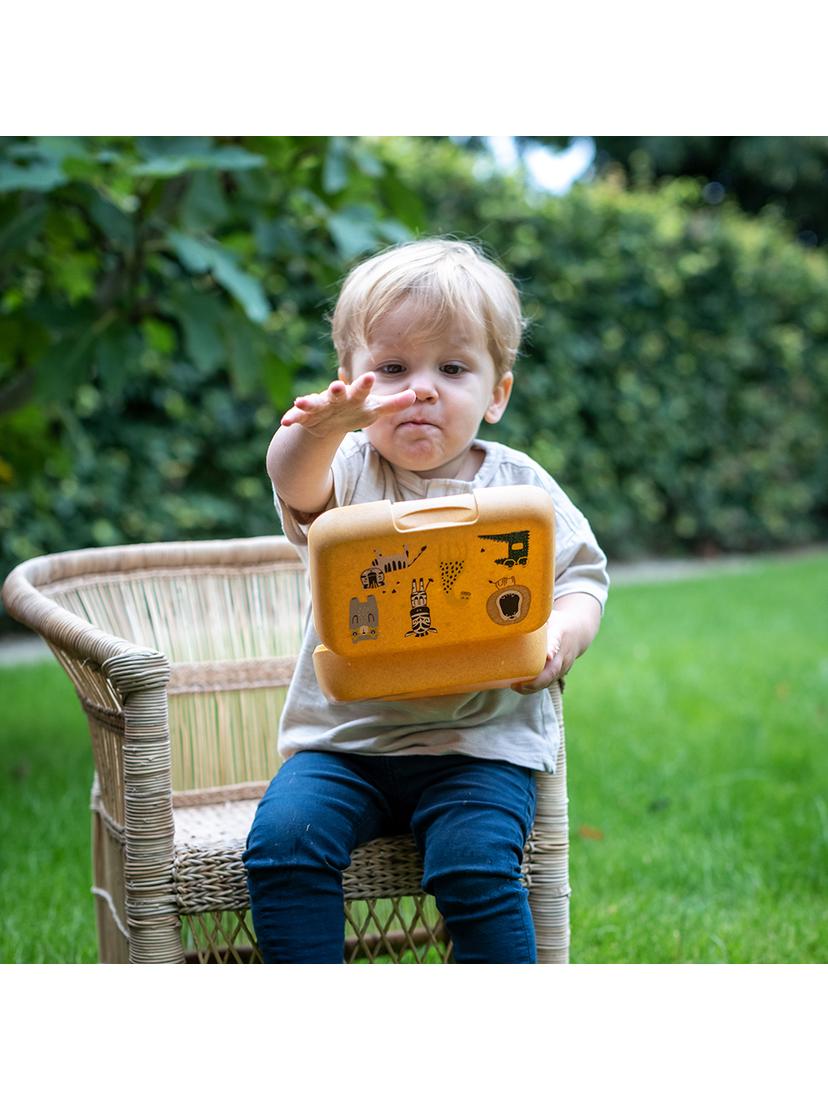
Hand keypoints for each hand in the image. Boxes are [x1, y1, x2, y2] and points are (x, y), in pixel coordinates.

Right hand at [281, 373, 415, 437]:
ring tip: (300, 401)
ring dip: (308, 402)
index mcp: (354, 396)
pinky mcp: (306, 416)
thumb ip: (393, 404)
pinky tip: (285, 422)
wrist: (329, 422)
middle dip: (336, 390)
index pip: (362, 389)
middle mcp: (336, 398)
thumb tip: (415, 395)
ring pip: (314, 402)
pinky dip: (292, 418)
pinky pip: (298, 417)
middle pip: (337, 393)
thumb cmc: (355, 411)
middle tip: (337, 385)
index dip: (366, 384)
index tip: (371, 376)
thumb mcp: (374, 410)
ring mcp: (320, 406)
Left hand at [511, 609, 577, 694]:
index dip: (551, 649)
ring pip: (549, 680)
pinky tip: (518, 687)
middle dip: (538, 680)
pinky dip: (534, 687)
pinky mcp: (558, 674)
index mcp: (560, 633)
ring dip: (533, 686)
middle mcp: (563, 653)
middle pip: (553, 669)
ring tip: (515, 687)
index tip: (547, 656)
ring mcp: (562, 666)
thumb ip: (533, 615)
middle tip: (519, 684)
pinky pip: (547, 682)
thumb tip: (506, 610)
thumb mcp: (547, 614)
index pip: (556, 642)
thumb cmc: (555, 621)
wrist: (577, 632)